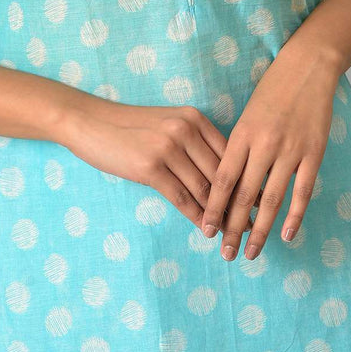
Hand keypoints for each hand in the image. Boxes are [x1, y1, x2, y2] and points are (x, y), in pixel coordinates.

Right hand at [63, 100, 250, 233]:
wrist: (90, 121)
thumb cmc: (129, 127)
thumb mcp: (167, 124)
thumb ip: (194, 144)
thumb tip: (221, 178)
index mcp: (194, 117)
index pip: (230, 153)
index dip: (246, 180)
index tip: (260, 202)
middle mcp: (185, 129)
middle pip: (222, 173)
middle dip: (238, 202)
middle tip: (252, 225)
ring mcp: (167, 147)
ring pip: (204, 189)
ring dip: (219, 216)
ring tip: (232, 234)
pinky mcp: (150, 168)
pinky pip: (182, 198)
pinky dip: (197, 217)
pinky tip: (205, 230)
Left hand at [200, 49, 338, 260]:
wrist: (306, 69)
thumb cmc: (271, 93)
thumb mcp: (246, 116)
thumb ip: (239, 149)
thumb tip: (228, 187)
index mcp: (242, 134)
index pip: (223, 180)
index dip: (213, 207)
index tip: (205, 230)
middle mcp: (264, 144)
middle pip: (244, 195)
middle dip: (232, 227)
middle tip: (225, 253)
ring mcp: (290, 150)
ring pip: (271, 199)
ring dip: (260, 230)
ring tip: (251, 252)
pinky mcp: (313, 154)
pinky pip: (302, 192)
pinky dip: (294, 216)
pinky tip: (286, 235)